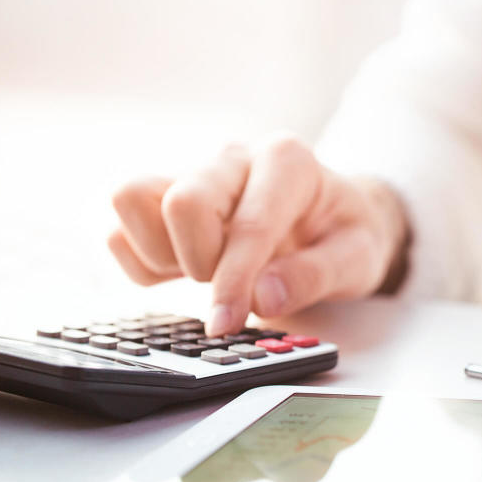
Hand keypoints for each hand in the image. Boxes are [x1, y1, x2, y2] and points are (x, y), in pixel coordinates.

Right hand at [108, 137, 408, 335]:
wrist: (336, 217)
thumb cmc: (346, 233)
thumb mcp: (359, 258)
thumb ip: (316, 276)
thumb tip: (262, 298)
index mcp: (287, 161)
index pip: (248, 223)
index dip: (233, 280)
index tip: (224, 322)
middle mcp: (234, 159)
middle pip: (183, 201)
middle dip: (200, 261)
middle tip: (228, 286)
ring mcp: (194, 174)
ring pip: (133, 198)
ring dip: (161, 253)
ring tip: (202, 273)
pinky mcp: (164, 199)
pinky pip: (122, 227)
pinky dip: (142, 261)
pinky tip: (182, 272)